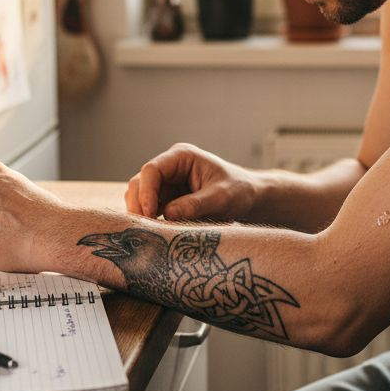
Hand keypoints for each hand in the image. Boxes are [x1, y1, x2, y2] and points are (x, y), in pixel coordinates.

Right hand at [126, 143, 259, 220]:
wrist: (250, 199)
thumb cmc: (239, 192)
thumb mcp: (221, 198)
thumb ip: (196, 204)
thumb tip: (168, 214)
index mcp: (182, 157)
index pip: (152, 170)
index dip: (146, 191)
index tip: (150, 214)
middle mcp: (170, 167)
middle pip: (140, 182)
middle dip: (139, 204)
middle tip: (144, 229)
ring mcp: (167, 184)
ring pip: (140, 197)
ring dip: (142, 214)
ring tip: (151, 233)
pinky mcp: (168, 199)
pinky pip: (150, 209)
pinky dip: (149, 220)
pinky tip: (157, 233)